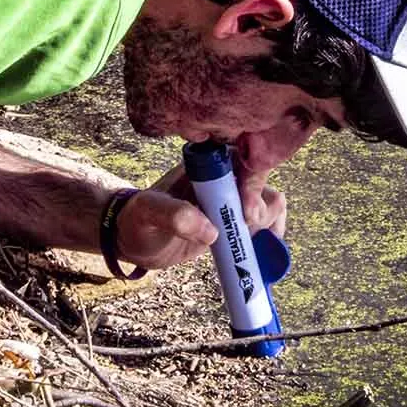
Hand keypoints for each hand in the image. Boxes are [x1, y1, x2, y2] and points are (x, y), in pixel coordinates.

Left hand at [113, 159, 286, 268]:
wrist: (136, 239)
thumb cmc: (139, 220)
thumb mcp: (148, 214)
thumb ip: (174, 215)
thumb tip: (212, 230)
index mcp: (203, 162)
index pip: (242, 158)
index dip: (252, 182)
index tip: (245, 213)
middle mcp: (222, 175)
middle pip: (262, 178)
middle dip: (262, 204)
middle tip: (246, 226)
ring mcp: (232, 197)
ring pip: (270, 199)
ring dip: (268, 220)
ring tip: (246, 239)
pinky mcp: (236, 219)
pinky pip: (267, 220)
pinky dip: (270, 234)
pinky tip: (258, 249)